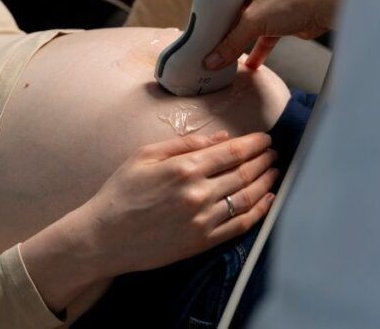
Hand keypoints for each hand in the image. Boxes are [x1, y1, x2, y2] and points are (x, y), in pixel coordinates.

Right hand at [78, 131, 278, 275]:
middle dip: (263, 160)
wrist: (104, 237)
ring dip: (266, 182)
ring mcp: (203, 220)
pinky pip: (240, 225)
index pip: (231, 152)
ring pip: (247, 197)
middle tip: (273, 152)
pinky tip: (267, 200)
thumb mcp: (144, 156)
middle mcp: (198, 193)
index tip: (264, 138)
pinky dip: (259, 211)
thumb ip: (183, 144)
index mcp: (183, 168)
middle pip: (244, 172)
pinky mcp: (203, 242)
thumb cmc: (120, 192)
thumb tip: (220, 138)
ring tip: (274, 171)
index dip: (253, 143)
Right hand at [205, 0, 352, 70]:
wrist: (329, 6)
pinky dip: (256, 50)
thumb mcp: (255, 20)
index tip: (196, 31)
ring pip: (244, 27)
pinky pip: (260, 37)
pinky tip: (250, 64)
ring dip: (237, 43)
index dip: (207, 14)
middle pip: (229, 14)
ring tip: (223, 58)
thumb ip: (232, 43)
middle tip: (207, 48)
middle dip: (221, 32)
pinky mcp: (277, 20)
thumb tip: (212, 60)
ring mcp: (266, 4)